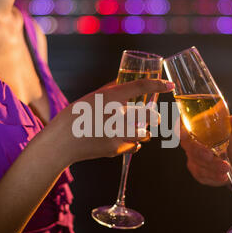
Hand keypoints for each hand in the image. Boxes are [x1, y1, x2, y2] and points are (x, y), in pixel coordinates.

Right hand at [50, 79, 174, 162]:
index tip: (169, 85)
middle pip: (150, 114)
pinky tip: (127, 140)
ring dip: (145, 131)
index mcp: (110, 98)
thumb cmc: (74, 116)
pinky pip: (134, 146)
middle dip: (156, 116)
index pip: (140, 87)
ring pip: (145, 133)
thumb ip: (110, 91)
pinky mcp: (115, 149)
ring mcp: (117, 133)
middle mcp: (117, 114)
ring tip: (139, 130)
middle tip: (156, 116)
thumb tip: (124, 83)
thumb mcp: (91, 97)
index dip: (157, 85)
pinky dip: (133, 143)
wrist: (61, 143)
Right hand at [181, 114, 231, 191]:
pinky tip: (223, 176)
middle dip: (198, 151)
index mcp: (200, 127)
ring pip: (197, 162)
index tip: (183, 131)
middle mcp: (193, 142)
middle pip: (188, 146)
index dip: (179, 128)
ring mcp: (194, 158)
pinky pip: (202, 175)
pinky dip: (213, 176)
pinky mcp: (199, 172)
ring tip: (226, 167)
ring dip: (212, 166)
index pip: (184, 125)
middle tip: (210, 156)